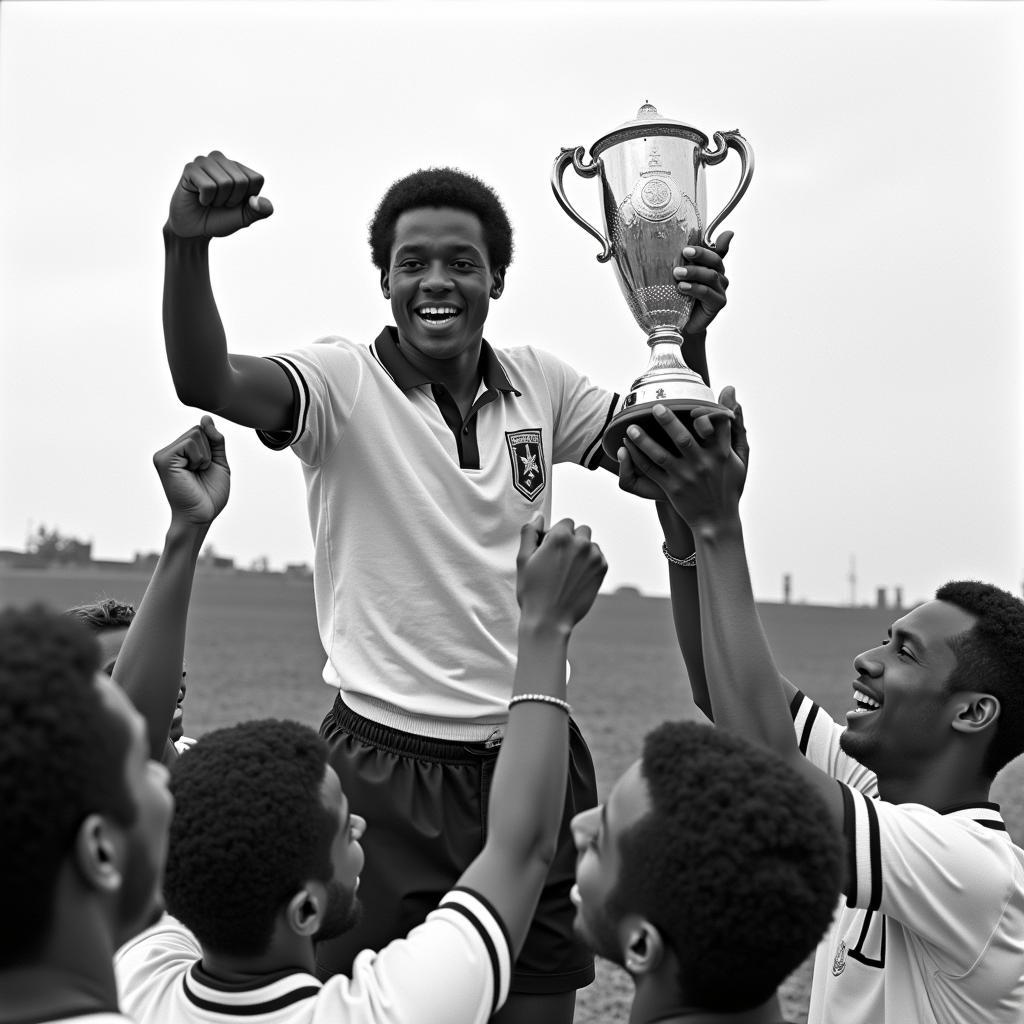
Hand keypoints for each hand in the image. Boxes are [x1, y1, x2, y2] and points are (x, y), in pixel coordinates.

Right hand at [153, 416, 230, 525]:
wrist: (202, 515)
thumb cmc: (209, 494)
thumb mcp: (218, 462)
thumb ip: (215, 440)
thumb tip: (206, 418)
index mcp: (180, 452)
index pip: (201, 430)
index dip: (212, 447)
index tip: (205, 468)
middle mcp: (169, 451)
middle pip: (198, 430)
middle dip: (209, 452)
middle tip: (200, 472)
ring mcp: (164, 455)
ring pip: (195, 434)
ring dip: (205, 456)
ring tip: (196, 473)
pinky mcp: (163, 459)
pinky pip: (190, 443)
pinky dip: (199, 458)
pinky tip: (191, 472)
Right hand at [166, 151, 273, 238]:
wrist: (195, 229)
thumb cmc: (220, 220)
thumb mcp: (245, 218)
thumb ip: (260, 211)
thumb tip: (258, 201)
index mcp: (239, 169)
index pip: (256, 179)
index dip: (248, 198)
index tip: (235, 203)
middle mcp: (223, 161)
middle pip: (241, 181)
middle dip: (232, 200)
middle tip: (219, 203)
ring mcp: (206, 162)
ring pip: (225, 183)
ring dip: (218, 200)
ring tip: (210, 200)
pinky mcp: (190, 168)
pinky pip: (208, 186)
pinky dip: (206, 199)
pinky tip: (200, 198)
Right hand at [516, 515, 607, 631]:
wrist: (549, 620)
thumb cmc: (533, 591)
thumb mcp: (523, 559)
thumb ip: (530, 533)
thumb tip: (538, 517)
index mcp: (560, 537)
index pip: (565, 522)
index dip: (556, 535)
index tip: (550, 550)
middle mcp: (580, 543)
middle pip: (581, 530)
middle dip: (572, 540)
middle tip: (559, 560)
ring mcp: (594, 557)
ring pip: (591, 544)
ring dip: (582, 552)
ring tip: (568, 571)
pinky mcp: (602, 570)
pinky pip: (599, 558)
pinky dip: (590, 564)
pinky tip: (576, 578)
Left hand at [617, 388, 747, 526]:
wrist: (717, 520)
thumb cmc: (730, 485)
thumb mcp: (741, 457)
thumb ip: (737, 425)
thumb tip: (731, 391)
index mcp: (722, 454)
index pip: (715, 427)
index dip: (705, 412)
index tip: (692, 401)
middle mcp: (703, 465)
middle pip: (683, 440)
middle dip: (668, 422)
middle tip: (655, 406)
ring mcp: (685, 477)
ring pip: (661, 456)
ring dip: (644, 441)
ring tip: (630, 427)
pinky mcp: (671, 489)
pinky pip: (651, 470)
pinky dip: (638, 458)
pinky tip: (627, 446)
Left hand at [676, 230, 731, 336]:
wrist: (680, 323)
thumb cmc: (679, 297)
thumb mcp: (678, 276)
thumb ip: (683, 260)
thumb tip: (696, 242)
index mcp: (711, 265)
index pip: (716, 249)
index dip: (715, 242)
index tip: (698, 240)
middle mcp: (719, 275)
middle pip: (714, 260)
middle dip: (699, 254)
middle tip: (684, 252)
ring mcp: (720, 289)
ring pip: (711, 275)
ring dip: (693, 272)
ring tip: (677, 273)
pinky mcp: (719, 303)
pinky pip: (707, 292)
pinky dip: (694, 288)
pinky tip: (682, 288)